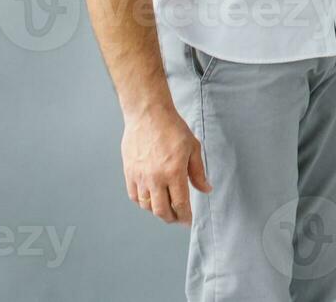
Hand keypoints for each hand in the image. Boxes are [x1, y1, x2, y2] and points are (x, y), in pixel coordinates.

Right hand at [121, 105, 210, 224]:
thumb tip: (206, 189)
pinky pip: (134, 196)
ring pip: (146, 206)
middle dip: (171, 218)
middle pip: (161, 211)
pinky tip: (150, 199)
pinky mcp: (129, 173)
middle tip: (178, 218)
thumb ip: (198, 172)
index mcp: (174, 172)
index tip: (189, 221)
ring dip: (157, 211)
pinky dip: (143, 202)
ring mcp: (140, 177)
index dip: (185, 216)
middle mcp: (155, 178)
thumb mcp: (193, 148)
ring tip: (166, 208)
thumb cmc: (173, 128)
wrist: (148, 115)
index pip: (180, 204)